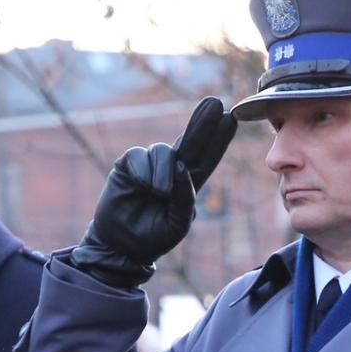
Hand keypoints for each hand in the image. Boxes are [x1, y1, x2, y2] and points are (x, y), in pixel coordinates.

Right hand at [67, 97, 237, 288]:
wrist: (120, 247)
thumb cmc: (152, 239)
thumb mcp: (177, 225)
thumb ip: (185, 199)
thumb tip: (182, 166)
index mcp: (188, 183)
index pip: (207, 158)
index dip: (218, 139)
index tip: (230, 118)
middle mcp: (171, 169)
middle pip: (191, 141)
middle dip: (202, 122)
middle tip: (215, 103)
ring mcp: (149, 165)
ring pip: (163, 151)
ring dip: (163, 170)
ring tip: (158, 193)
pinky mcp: (128, 165)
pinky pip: (139, 156)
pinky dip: (144, 170)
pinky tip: (142, 186)